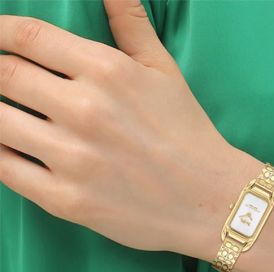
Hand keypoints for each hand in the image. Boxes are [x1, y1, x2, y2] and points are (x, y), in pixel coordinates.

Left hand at [0, 0, 252, 255]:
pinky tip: (7, 148)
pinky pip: (5, 170)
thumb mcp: (166, 74)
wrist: (211, 201)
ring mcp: (74, 158)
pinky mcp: (67, 201)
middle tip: (1, 82)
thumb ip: (132, 26)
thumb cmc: (190, 137)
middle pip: (2, 75)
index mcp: (108, 72)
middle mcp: (85, 110)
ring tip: (6, 115)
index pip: (25, 36)